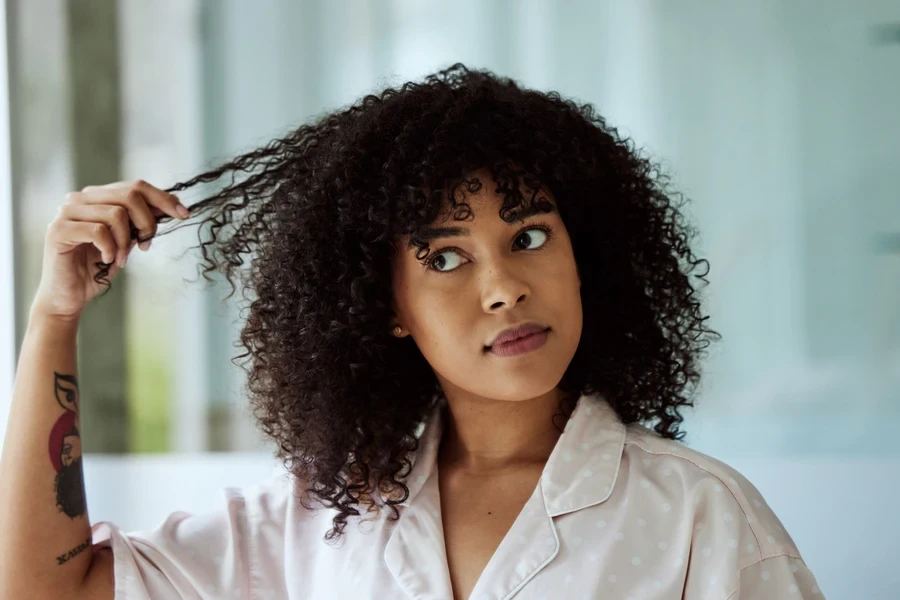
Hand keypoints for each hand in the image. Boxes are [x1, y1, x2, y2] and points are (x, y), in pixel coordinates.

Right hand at [29, 180, 190, 321]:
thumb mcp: (127, 241)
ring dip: (127, 241)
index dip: (163, 198)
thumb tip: (173, 205)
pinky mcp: (59, 230)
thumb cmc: (97, 268)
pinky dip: (110, 248)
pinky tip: (107, 259)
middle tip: (146, 245)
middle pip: (129, 195)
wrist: (69, 296)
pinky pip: (98, 231)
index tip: (184, 214)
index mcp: (96, 197)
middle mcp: (80, 198)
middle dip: (147, 222)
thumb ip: (141, 222)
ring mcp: (67, 212)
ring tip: (121, 259)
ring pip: (116, 213)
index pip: (136, 186)